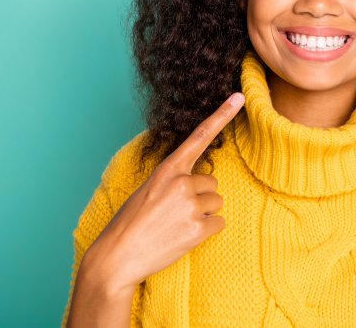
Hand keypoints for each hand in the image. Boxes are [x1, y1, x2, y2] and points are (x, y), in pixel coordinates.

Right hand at [83, 92, 244, 296]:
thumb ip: (172, 179)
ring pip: (216, 202)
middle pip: (212, 183)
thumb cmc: (130, 223)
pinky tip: (184, 236)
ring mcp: (190, 205)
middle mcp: (181, 182)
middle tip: (174, 212)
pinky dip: (206, 231)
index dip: (221, 115)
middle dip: (199, 196)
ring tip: (175, 225)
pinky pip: (218, 222)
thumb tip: (197, 180)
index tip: (239, 97)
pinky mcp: (197, 228)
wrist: (117, 258)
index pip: (199, 136)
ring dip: (202, 214)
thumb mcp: (147, 190)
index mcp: (167, 169)